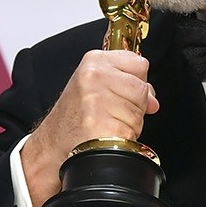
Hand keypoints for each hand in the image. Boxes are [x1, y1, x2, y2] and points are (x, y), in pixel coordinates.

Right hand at [22, 49, 158, 206]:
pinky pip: (132, 129)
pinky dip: (124, 136)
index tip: (122, 91)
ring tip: (106, 122)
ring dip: (129, 122)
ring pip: (139, 111)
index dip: (137, 82)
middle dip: (134, 105)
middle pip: (142, 89)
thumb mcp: (96, 87)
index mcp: (94, 62)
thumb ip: (127, 84)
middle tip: (110, 112)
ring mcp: (97, 100)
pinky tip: (106, 134)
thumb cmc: (74, 117)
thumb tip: (153, 100)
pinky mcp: (101, 123)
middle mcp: (94, 76)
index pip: (139, 63)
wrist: (53, 144)